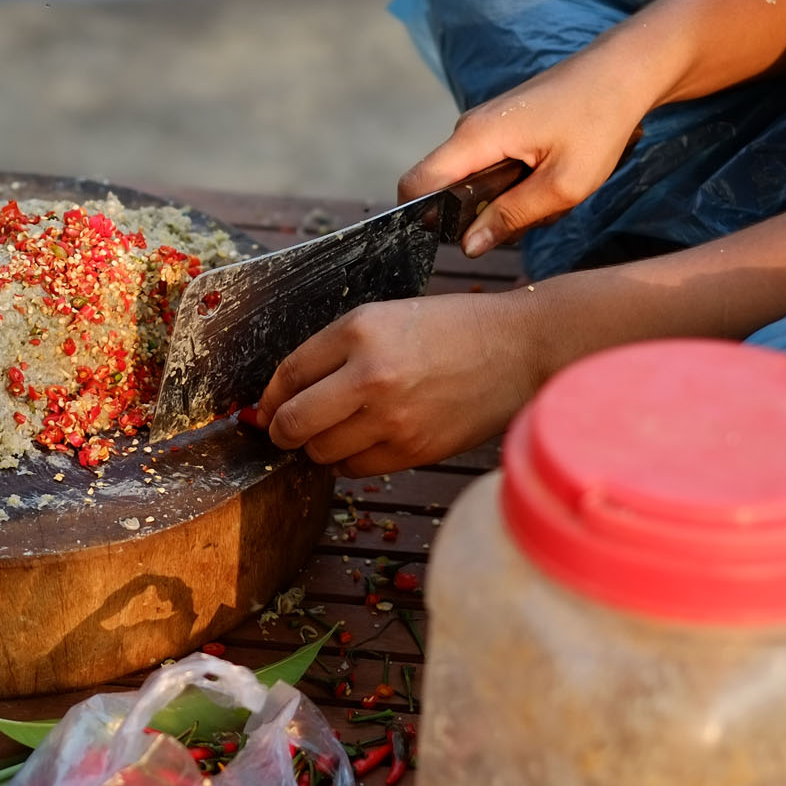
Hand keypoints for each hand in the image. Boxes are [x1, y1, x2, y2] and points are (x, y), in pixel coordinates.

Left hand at [254, 291, 546, 476]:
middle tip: (284, 432)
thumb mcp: (389, 317)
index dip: (268, 398)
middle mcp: (369, 375)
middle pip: (293, 421)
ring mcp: (392, 417)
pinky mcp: (413, 449)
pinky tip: (368, 441)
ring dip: (319, 447)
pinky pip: (357, 468)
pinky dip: (352, 460)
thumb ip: (337, 351)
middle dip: (281, 431)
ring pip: (321, 452)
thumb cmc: (456, 329)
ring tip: (336, 432)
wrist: (521, 349)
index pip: (287, 374)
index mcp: (359, 331)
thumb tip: (287, 393)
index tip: (265, 408)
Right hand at [398, 53, 649, 255]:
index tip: (455, 240)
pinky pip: (493, 168)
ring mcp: (484, 126)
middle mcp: (469, 129)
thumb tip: (469, 246)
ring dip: (510, 200)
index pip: (416, 183)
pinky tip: (553, 175)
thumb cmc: (599, 121)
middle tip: (535, 212)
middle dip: (484, 215)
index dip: (421, 218)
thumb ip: (511, 218)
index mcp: (475, 138)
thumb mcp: (563, 185)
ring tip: (554, 189)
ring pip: (475, 182)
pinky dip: (520, 183)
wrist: (624, 71)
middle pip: (447, 188)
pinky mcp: (501, 126)